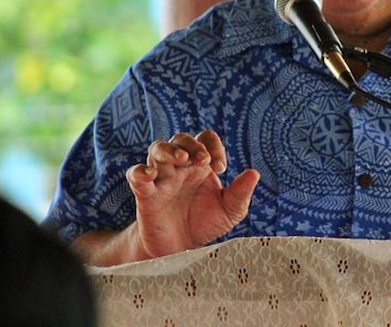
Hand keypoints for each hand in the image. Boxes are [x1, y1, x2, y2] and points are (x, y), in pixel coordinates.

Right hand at [125, 129, 259, 258]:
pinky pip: (136, 175)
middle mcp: (180, 167)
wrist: (181, 250)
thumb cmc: (204, 225)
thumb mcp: (229, 211)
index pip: (204, 139)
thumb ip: (240, 193)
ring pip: (157, 150)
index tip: (220, 167)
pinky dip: (140, 171)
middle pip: (180, 139)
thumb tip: (254, 173)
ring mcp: (161, 179)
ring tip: (182, 159)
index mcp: (201, 166)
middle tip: (204, 160)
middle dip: (192, 145)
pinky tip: (151, 175)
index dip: (213, 145)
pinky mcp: (145, 195)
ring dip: (169, 150)